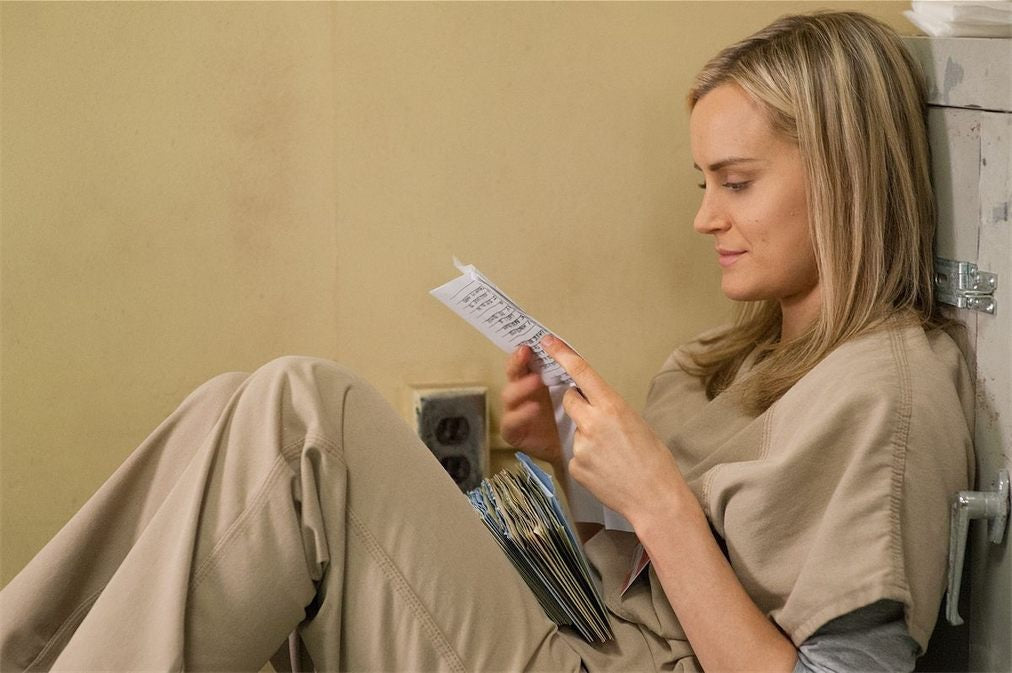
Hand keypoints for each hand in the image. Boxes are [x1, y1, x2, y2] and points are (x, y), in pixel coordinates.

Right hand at [499, 345, 562, 465]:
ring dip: (522, 386)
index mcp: (533, 380)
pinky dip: (522, 414)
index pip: (524, 361)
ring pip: (509, 395)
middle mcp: (521, 394)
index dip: (524, 350)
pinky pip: (512, 421)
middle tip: (525, 352)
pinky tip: (533, 408)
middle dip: (517, 362)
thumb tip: (566, 347)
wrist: (571, 449)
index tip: (530, 340)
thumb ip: (566, 371)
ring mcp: (515, 411)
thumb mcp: (569, 391)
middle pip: (512, 374)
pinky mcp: (513, 431)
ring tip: (536, 380)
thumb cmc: (568, 419)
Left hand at [540, 335, 685, 522]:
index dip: (562, 354)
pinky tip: (605, 469)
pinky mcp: (575, 465)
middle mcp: (593, 422)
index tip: (548, 342)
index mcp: (613, 406)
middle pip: (569, 399)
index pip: (582, 373)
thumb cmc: (654, 461)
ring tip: (611, 455)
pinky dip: (586, 459)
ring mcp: (581, 445)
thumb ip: (612, 409)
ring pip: (573, 430)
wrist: (656, 498)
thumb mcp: (637, 423)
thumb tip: (596, 403)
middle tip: (598, 420)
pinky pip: (574, 454)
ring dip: (586, 437)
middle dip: (578, 404)